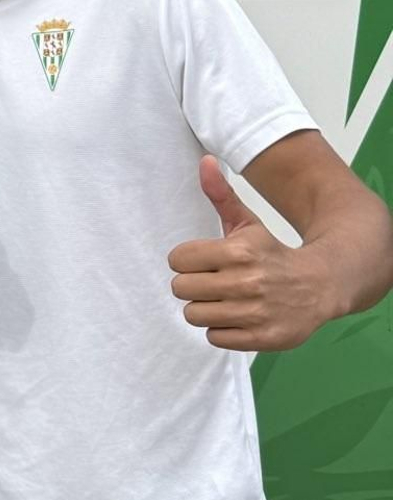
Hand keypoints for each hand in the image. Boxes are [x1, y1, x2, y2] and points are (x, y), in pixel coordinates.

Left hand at [168, 158, 337, 351]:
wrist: (321, 284)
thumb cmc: (273, 253)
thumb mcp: (248, 224)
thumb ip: (221, 195)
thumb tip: (204, 161)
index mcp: (238, 251)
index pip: (178, 260)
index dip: (186, 261)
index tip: (203, 262)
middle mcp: (247, 282)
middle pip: (181, 289)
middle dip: (193, 285)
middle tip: (212, 282)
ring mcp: (255, 313)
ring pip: (194, 315)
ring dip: (205, 309)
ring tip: (224, 300)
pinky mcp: (263, 338)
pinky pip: (214, 337)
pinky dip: (222, 330)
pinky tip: (238, 317)